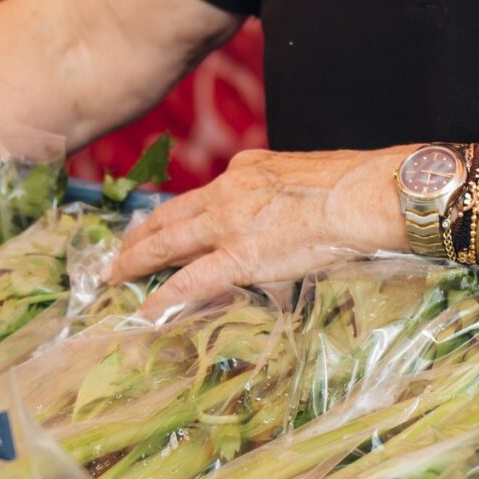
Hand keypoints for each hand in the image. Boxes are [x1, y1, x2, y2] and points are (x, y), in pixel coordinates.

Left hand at [106, 145, 408, 315]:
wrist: (363, 195)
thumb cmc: (349, 186)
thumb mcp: (300, 174)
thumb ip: (278, 192)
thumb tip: (278, 218)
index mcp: (244, 169)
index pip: (197, 197)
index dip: (171, 216)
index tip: (156, 227)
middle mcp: (227, 191)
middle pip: (170, 217)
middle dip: (140, 237)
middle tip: (117, 254)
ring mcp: (229, 223)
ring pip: (168, 243)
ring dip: (137, 261)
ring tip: (115, 276)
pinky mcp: (239, 255)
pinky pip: (190, 281)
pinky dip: (165, 296)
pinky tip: (146, 310)